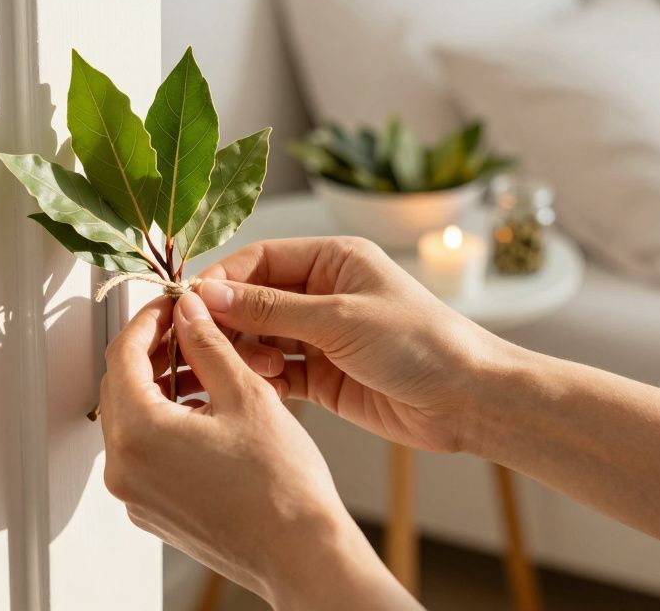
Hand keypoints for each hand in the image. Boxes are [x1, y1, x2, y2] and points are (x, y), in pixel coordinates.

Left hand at [99, 294, 415, 609]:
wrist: (301, 554)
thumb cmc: (281, 487)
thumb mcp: (245, 395)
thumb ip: (207, 345)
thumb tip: (187, 311)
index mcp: (139, 434)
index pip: (123, 356)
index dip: (148, 321)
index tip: (172, 305)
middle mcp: (125, 469)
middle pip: (120, 388)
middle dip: (153, 353)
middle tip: (189, 330)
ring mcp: (135, 495)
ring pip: (133, 420)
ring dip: (160, 388)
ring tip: (206, 370)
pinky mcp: (152, 510)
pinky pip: (145, 452)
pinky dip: (165, 424)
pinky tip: (204, 410)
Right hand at [198, 236, 509, 452]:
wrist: (468, 400)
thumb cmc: (420, 343)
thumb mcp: (339, 318)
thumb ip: (271, 308)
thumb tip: (209, 294)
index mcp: (333, 260)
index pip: (261, 259)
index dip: (224, 280)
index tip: (191, 302)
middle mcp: (324, 293)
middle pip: (254, 300)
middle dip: (230, 321)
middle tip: (208, 344)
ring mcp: (322, 336)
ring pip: (261, 338)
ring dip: (248, 353)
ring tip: (256, 370)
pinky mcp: (322, 376)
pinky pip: (277, 373)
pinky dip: (263, 380)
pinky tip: (260, 389)